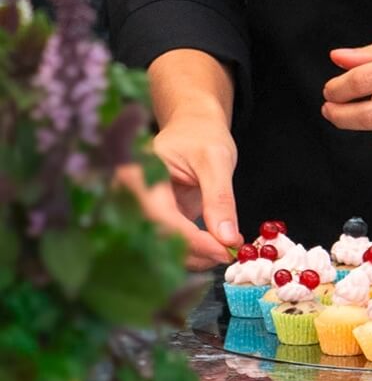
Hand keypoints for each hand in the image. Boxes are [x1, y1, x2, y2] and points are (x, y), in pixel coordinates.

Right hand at [120, 116, 241, 268]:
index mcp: (139, 176)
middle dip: (196, 252)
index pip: (162, 219)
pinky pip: (172, 243)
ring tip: (227, 248)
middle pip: (159, 239)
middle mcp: (134, 197)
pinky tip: (217, 248)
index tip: (223, 251)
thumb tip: (227, 239)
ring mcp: (144, 210)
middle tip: (229, 254)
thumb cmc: (201, 133)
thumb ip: (220, 198)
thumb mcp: (216, 159)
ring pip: (165, 247)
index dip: (193, 241)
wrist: (194, 124)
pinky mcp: (158, 220)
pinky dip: (195, 250)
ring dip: (197, 256)